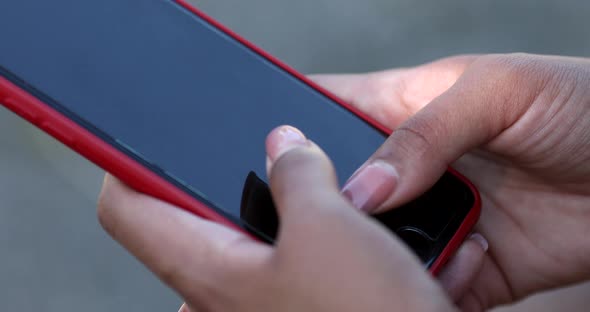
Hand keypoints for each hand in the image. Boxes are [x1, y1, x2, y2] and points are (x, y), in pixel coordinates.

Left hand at [98, 126, 455, 311]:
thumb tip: (284, 145)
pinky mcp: (304, 303)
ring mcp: (267, 299)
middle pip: (197, 218)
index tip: (135, 134)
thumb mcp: (328, 227)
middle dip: (231, 180)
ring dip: (294, 206)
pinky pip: (303, 257)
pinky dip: (328, 235)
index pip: (127, 211)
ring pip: (260, 237)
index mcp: (209, 270)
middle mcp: (227, 291)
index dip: (124, 164)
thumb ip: (296, 174)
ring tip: (329, 184)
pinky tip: (366, 230)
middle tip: (267, 149)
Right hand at [312, 53, 589, 310]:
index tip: (266, 149)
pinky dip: (423, 289)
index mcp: (410, 107)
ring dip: (369, 254)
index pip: (332, 107)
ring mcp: (439, 216)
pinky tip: (435, 277)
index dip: (295, 123)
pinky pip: (432, 283)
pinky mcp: (472, 262)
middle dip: (320, 204)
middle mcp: (414, 167)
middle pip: (343, 186)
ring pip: (377, 243)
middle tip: (305, 220)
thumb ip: (425, 131)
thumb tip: (362, 188)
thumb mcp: (500, 89)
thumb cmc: (582, 104)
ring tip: (362, 258)